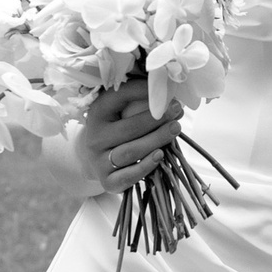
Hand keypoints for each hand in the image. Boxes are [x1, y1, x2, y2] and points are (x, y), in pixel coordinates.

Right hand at [71, 78, 181, 195]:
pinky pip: (127, 176)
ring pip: (130, 152)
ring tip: (175, 129)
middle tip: (177, 110)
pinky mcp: (107, 181)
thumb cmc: (117, 129)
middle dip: (156, 119)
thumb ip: (141, 104)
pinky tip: (159, 156)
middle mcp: (95, 137)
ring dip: (156, 140)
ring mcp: (99, 161)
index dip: (141, 91)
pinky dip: (145, 167)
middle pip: (129, 128)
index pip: (118, 98)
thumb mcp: (120, 112)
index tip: (164, 89)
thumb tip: (173, 101)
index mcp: (98, 113)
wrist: (96, 159)